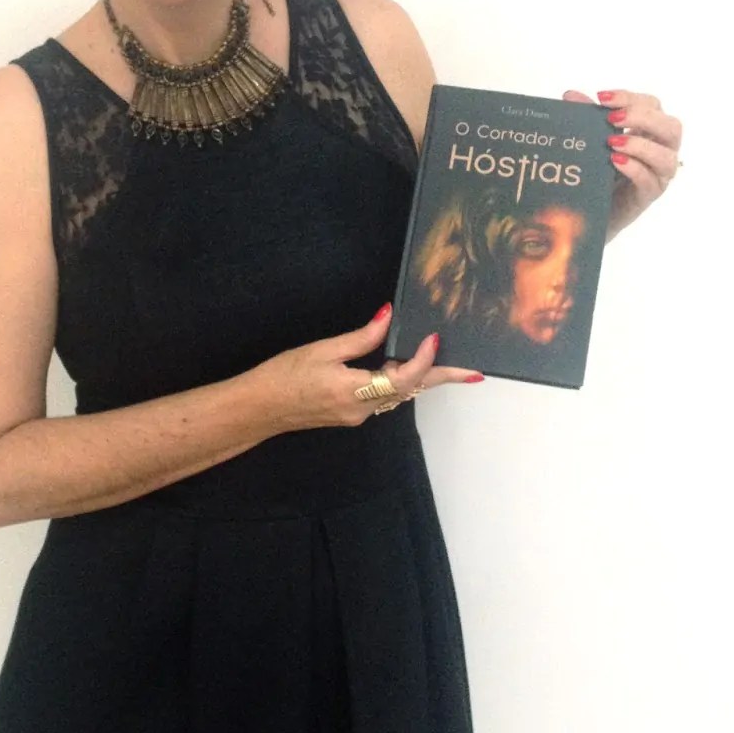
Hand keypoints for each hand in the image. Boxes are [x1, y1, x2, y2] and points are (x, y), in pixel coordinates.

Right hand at [251, 303, 483, 431]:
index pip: (403, 377)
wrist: (258, 408)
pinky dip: (397, 381)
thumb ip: (360, 338)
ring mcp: (357, 415)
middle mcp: (362, 409)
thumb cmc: (283, 376)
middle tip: (475, 373)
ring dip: (420, 378)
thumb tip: (387, 317)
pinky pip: (384, 397)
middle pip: (411, 390)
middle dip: (442, 378)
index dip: (423, 357)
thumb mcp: (322, 350)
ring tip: (446, 363)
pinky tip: (402, 366)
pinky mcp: (351, 415)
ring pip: (399, 394)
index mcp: (355, 391)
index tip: (435, 337)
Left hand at [562, 88, 683, 241]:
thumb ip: (586, 118)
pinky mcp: (649, 195)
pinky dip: (634, 168)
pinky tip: (615, 161)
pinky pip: (650, 181)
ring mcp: (658, 175)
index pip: (653, 105)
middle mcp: (661, 150)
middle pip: (672, 127)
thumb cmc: (598, 170)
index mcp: (650, 131)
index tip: (602, 98)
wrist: (590, 210)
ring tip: (612, 142)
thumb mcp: (592, 140)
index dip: (630, 98)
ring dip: (640, 146)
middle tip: (613, 119)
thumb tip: (570, 95)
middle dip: (643, 118)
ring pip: (667, 157)